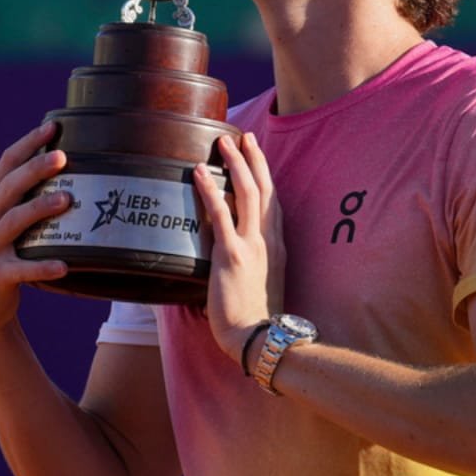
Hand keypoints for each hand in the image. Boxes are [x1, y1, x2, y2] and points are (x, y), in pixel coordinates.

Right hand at [0, 122, 70, 349]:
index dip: (28, 143)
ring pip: (14, 222)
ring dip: (40, 209)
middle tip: (62, 157)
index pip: (6, 163)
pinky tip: (63, 266)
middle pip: (9, 187)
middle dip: (35, 169)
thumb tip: (59, 164)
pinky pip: (22, 270)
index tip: (53, 127)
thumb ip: (17, 196)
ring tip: (66, 200)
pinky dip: (42, 267)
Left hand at [194, 132, 285, 366]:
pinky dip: (210, 189)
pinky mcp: (233, 254)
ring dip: (235, 164)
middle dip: (254, 160)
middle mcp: (268, 240)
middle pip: (264, 189)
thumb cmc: (255, 318)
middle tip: (243, 137)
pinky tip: (199, 172)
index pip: (273, 203)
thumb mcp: (260, 282)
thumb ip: (251, 262)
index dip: (265, 177)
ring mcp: (253, 245)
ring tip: (222, 142)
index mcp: (276, 247)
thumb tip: (231, 254)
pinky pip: (220, 214)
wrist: (258, 339)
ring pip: (247, 193)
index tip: (256, 156)